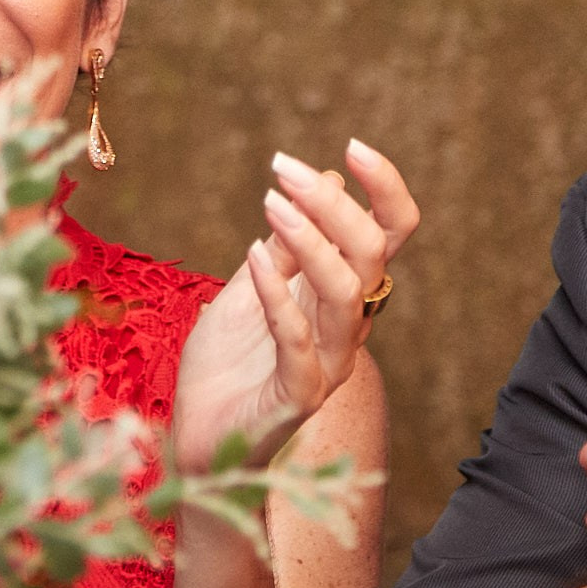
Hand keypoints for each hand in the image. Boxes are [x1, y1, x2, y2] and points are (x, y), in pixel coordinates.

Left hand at [170, 138, 417, 473]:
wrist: (197, 440)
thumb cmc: (226, 365)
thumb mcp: (251, 286)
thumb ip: (285, 244)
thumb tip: (323, 181)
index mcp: (341, 296)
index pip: (389, 236)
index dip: (385, 191)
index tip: (353, 147)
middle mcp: (346, 330)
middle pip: (372, 255)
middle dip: (332, 204)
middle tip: (283, 169)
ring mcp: (327, 366)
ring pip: (348, 296)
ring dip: (311, 242)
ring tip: (271, 204)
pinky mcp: (297, 400)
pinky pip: (301, 346)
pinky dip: (279, 296)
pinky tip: (251, 257)